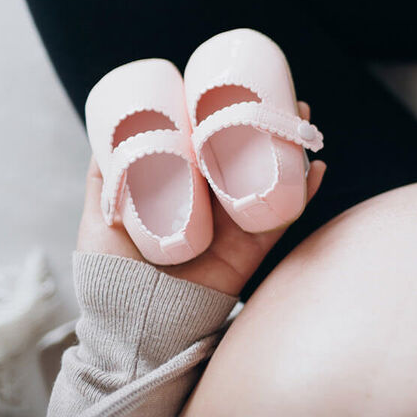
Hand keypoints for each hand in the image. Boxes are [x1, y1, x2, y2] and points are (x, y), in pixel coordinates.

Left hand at [77, 100, 326, 296]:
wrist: (133, 328)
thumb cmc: (110, 276)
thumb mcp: (99, 218)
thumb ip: (104, 181)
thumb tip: (107, 135)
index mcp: (180, 191)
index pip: (204, 146)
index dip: (220, 117)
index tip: (230, 88)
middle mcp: (211, 203)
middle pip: (243, 154)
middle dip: (263, 124)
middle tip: (277, 96)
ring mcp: (233, 224)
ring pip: (267, 177)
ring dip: (289, 148)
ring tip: (302, 121)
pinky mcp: (251, 248)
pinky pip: (282, 215)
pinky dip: (303, 192)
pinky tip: (317, 167)